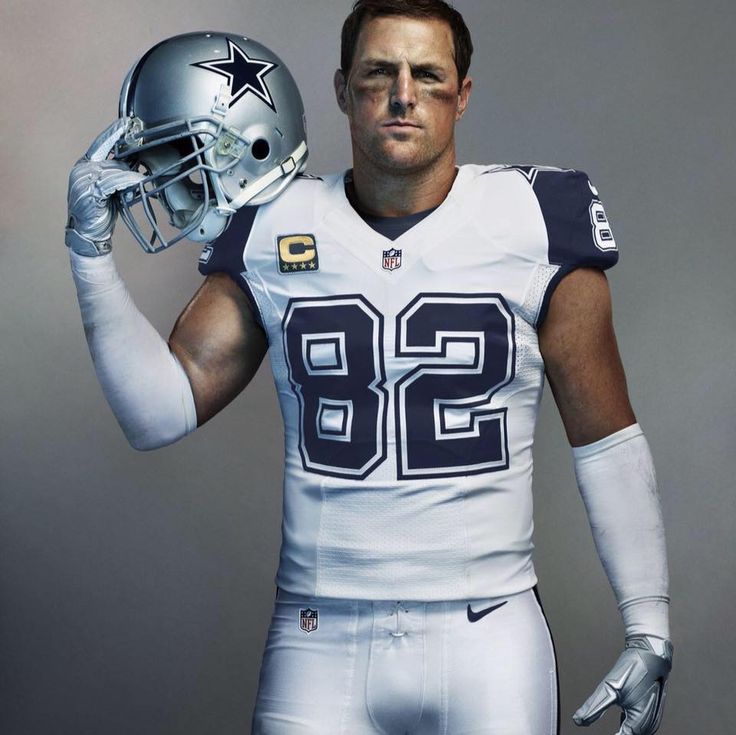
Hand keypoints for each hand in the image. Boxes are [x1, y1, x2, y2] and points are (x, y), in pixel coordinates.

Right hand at [65, 119, 143, 255]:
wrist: (88, 233)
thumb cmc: (100, 211)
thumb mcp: (109, 188)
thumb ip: (116, 174)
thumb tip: (135, 163)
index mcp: (85, 164)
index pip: (101, 144)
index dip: (114, 133)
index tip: (127, 123)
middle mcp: (83, 169)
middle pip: (113, 158)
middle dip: (130, 159)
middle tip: (146, 151)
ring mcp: (85, 180)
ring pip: (116, 170)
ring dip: (132, 173)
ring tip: (146, 175)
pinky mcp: (91, 192)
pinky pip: (114, 183)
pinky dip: (129, 181)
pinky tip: (140, 181)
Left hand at [573, 635, 672, 734]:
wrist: (651, 655)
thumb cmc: (635, 671)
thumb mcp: (609, 690)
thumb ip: (593, 708)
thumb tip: (578, 720)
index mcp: (638, 725)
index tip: (589, 729)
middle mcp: (648, 725)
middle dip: (617, 733)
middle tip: (594, 722)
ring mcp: (651, 718)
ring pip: (634, 731)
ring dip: (623, 730)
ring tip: (612, 726)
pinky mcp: (651, 710)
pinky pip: (638, 723)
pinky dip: (629, 724)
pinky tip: (622, 717)